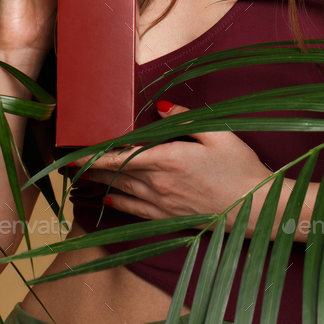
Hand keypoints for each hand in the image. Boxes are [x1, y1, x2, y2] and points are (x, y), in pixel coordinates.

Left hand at [71, 101, 271, 231]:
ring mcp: (163, 204)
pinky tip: (106, 200)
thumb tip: (162, 105)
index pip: (121, 156)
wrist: (256, 208)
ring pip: (121, 193)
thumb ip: (186, 118)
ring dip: (99, 186)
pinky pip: (135, 211)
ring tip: (79, 180)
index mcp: (169, 158)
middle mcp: (160, 183)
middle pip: (115, 174)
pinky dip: (117, 204)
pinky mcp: (169, 218)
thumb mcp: (217, 134)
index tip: (74, 153)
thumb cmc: (240, 168)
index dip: (94, 155)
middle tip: (67, 164)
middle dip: (90, 169)